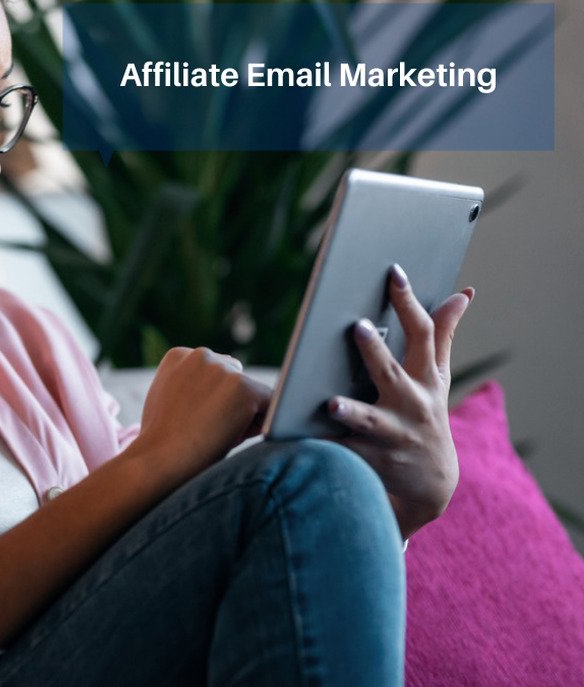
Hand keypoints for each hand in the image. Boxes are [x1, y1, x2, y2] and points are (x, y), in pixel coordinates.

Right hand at [121, 347, 272, 488]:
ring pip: (252, 393)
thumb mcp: (166, 402)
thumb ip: (190, 388)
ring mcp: (224, 370)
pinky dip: (263, 422)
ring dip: (245, 415)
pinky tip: (240, 436)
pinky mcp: (244, 388)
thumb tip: (226, 395)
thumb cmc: (160, 441)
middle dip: (231, 403)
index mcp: (179, 355)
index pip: (213, 373)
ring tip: (220, 437)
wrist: (158, 460)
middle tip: (211, 432)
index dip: (212, 399)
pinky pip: (271, 404)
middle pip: (235, 377)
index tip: (197, 421)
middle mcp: (202, 355)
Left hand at [326, 264, 474, 538]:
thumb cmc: (425, 412)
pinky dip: (321, 447)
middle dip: (375, 352)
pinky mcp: (370, 461)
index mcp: (426, 378)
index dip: (408, 303)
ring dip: (351, 412)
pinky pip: (341, 453)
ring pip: (368, 422)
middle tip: (357, 327)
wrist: (431, 484)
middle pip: (392, 374)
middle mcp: (412, 405)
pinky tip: (294, 436)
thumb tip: (463, 292)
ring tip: (330, 403)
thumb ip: (444, 334)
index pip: (421, 334)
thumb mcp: (438, 377)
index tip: (393, 273)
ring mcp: (392, 435)